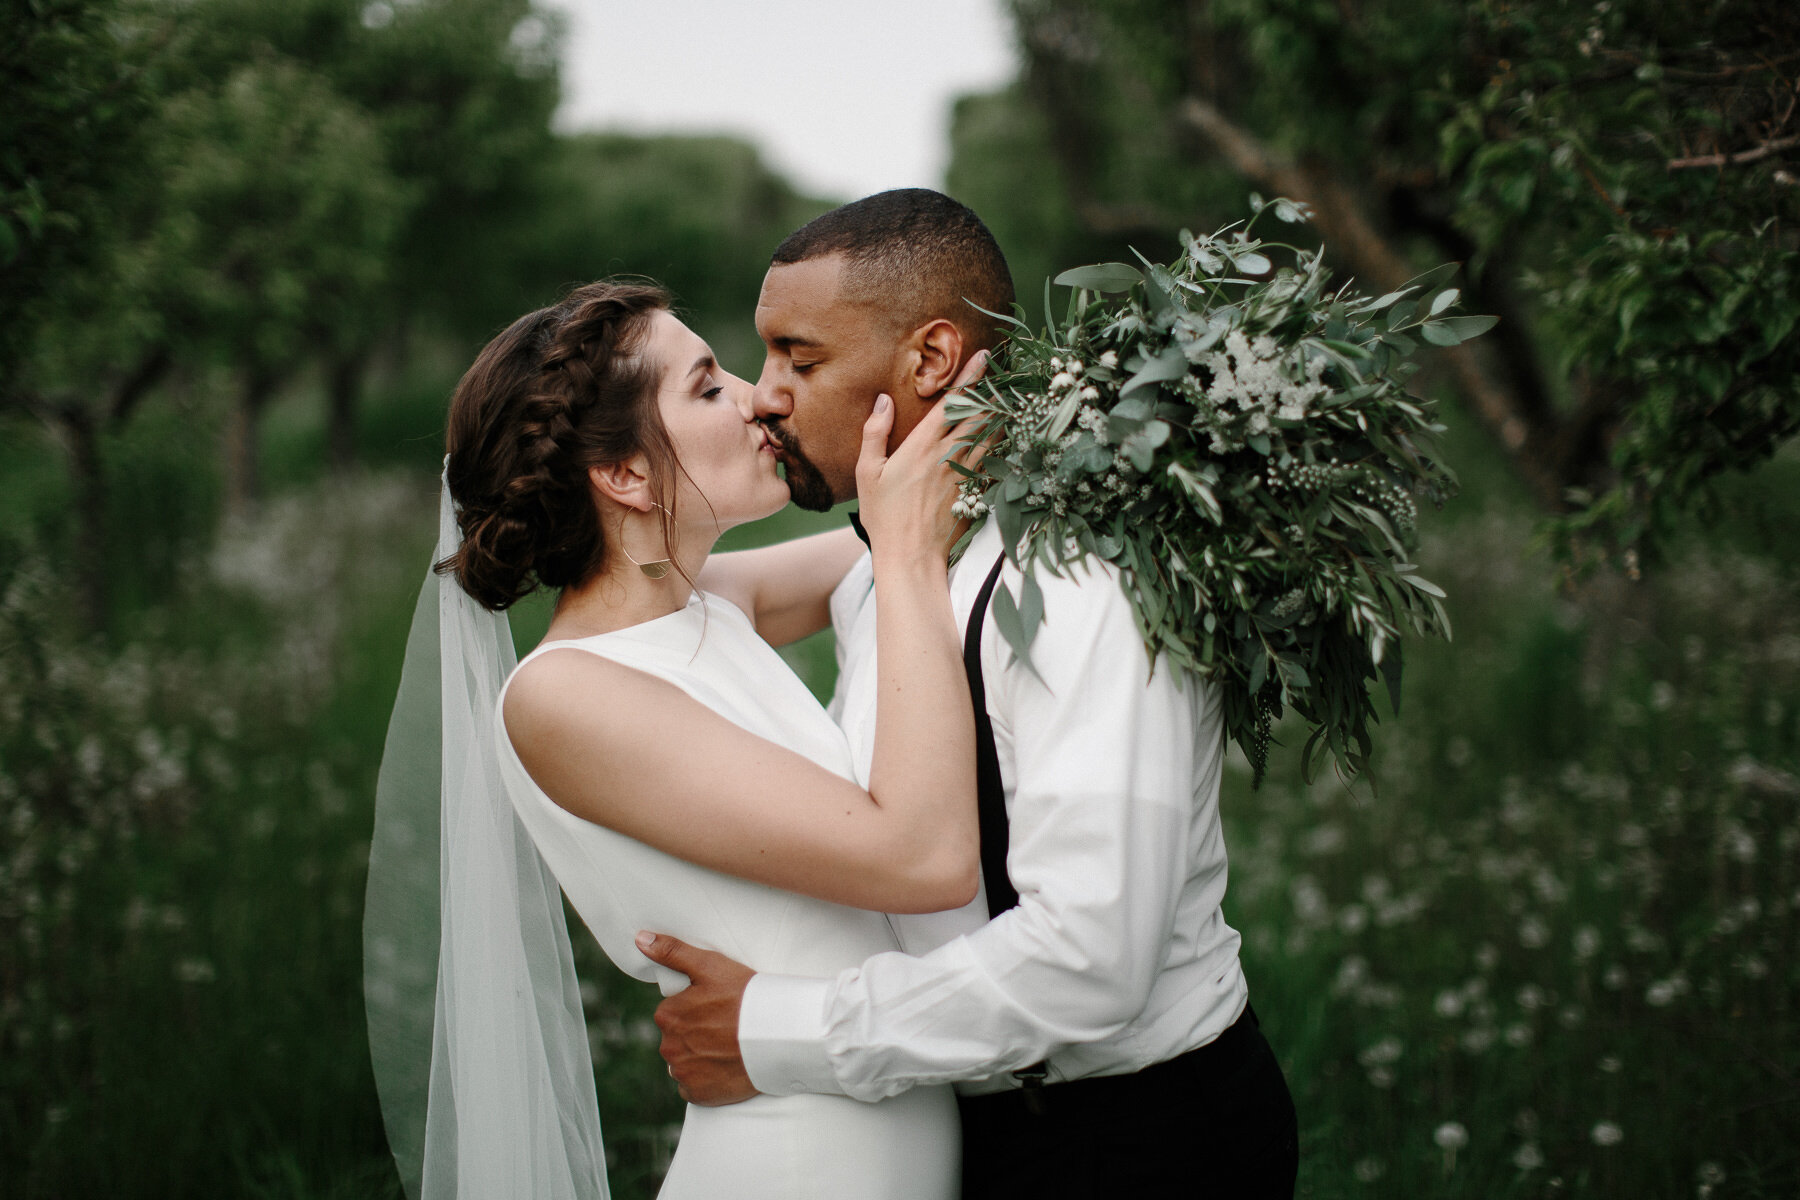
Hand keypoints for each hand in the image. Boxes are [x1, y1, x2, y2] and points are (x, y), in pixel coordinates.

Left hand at [639, 932, 759, 1106]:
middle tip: (725, 1027)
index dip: (695, 1010)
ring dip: (700, 1058)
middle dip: (695, 1034)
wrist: (776, 1036)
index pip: (672, 1013)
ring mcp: (683, 1074)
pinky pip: (693, 1088)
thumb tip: (640, 938)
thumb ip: (672, 952)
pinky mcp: (698, 1095)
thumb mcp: (709, 965)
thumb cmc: (745, 996)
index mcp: (668, 1015)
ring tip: (728, 1047)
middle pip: (677, 1040)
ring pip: (684, 1064)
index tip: (717, 1008)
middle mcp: (669, 1047)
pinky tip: (725, 1067)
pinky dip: (705, 1080)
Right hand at [856, 351, 988, 564]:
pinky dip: (1003, 443)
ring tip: (1012, 395)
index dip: (970, 377)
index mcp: (922, 445)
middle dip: (993, 389)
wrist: (911, 557)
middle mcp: (949, 455)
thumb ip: (875, 433)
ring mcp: (966, 474)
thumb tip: (883, 400)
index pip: (951, 402)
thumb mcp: (867, 473)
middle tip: (1007, 370)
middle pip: (979, 414)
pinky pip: (994, 460)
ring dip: (1002, 413)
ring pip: (992, 435)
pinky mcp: (976, 492)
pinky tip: (1009, 435)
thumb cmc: (884, 517)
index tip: (985, 357)